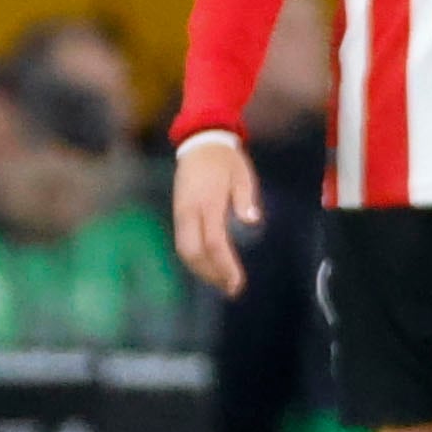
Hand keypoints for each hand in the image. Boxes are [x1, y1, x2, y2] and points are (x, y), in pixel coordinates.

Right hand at [173, 137, 263, 296]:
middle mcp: (189, 212)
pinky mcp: (178, 214)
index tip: (237, 282)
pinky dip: (195, 259)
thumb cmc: (226, 160)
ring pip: (184, 250)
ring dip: (201, 270)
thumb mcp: (242, 175)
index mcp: (208, 203)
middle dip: (211, 274)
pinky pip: (183, 243)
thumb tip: (253, 221)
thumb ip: (245, 199)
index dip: (224, 265)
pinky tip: (210, 266)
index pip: (214, 242)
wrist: (199, 143)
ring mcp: (180, 213)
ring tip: (223, 283)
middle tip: (232, 288)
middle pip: (193, 252)